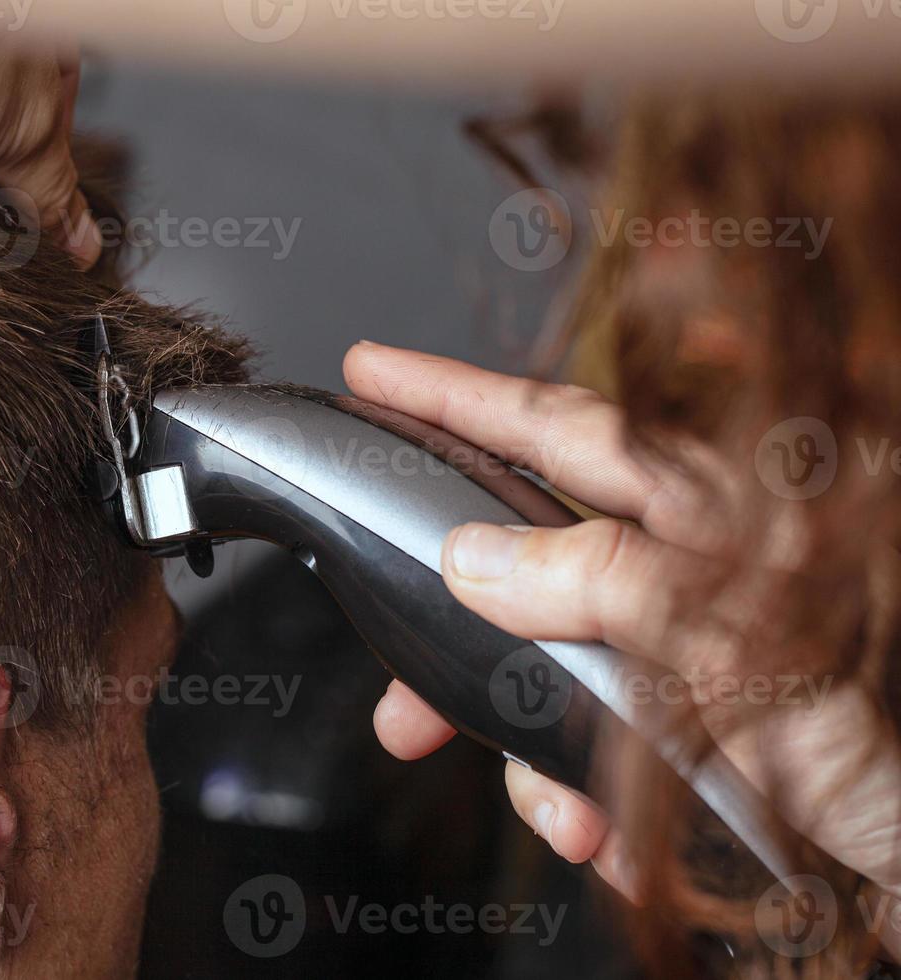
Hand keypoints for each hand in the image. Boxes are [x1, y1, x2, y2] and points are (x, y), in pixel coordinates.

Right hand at [345, 341, 900, 910]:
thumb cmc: (884, 728)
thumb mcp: (735, 634)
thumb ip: (595, 578)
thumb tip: (471, 559)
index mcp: (706, 504)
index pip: (552, 426)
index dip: (450, 394)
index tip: (371, 371)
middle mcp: (689, 563)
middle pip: (523, 570)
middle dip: (460, 657)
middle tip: (405, 706)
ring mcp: (688, 645)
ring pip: (550, 676)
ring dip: (536, 760)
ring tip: (567, 818)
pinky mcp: (697, 721)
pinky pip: (599, 747)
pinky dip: (592, 800)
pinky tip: (616, 837)